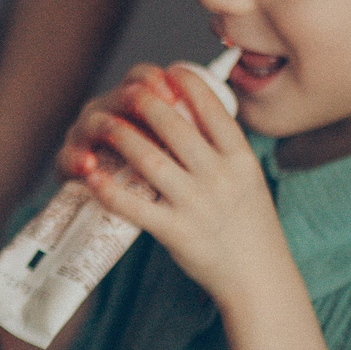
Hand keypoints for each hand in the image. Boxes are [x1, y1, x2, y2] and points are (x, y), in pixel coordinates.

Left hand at [69, 61, 287, 307]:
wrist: (259, 278)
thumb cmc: (250, 226)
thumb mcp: (248, 180)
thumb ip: (224, 151)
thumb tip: (198, 116)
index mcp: (241, 160)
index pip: (214, 111)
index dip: (189, 85)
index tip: (170, 71)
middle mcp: (220, 178)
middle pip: (176, 128)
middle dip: (146, 103)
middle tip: (126, 90)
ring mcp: (197, 205)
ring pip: (151, 160)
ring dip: (122, 137)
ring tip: (103, 124)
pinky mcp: (177, 232)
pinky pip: (136, 206)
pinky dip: (110, 189)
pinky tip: (92, 176)